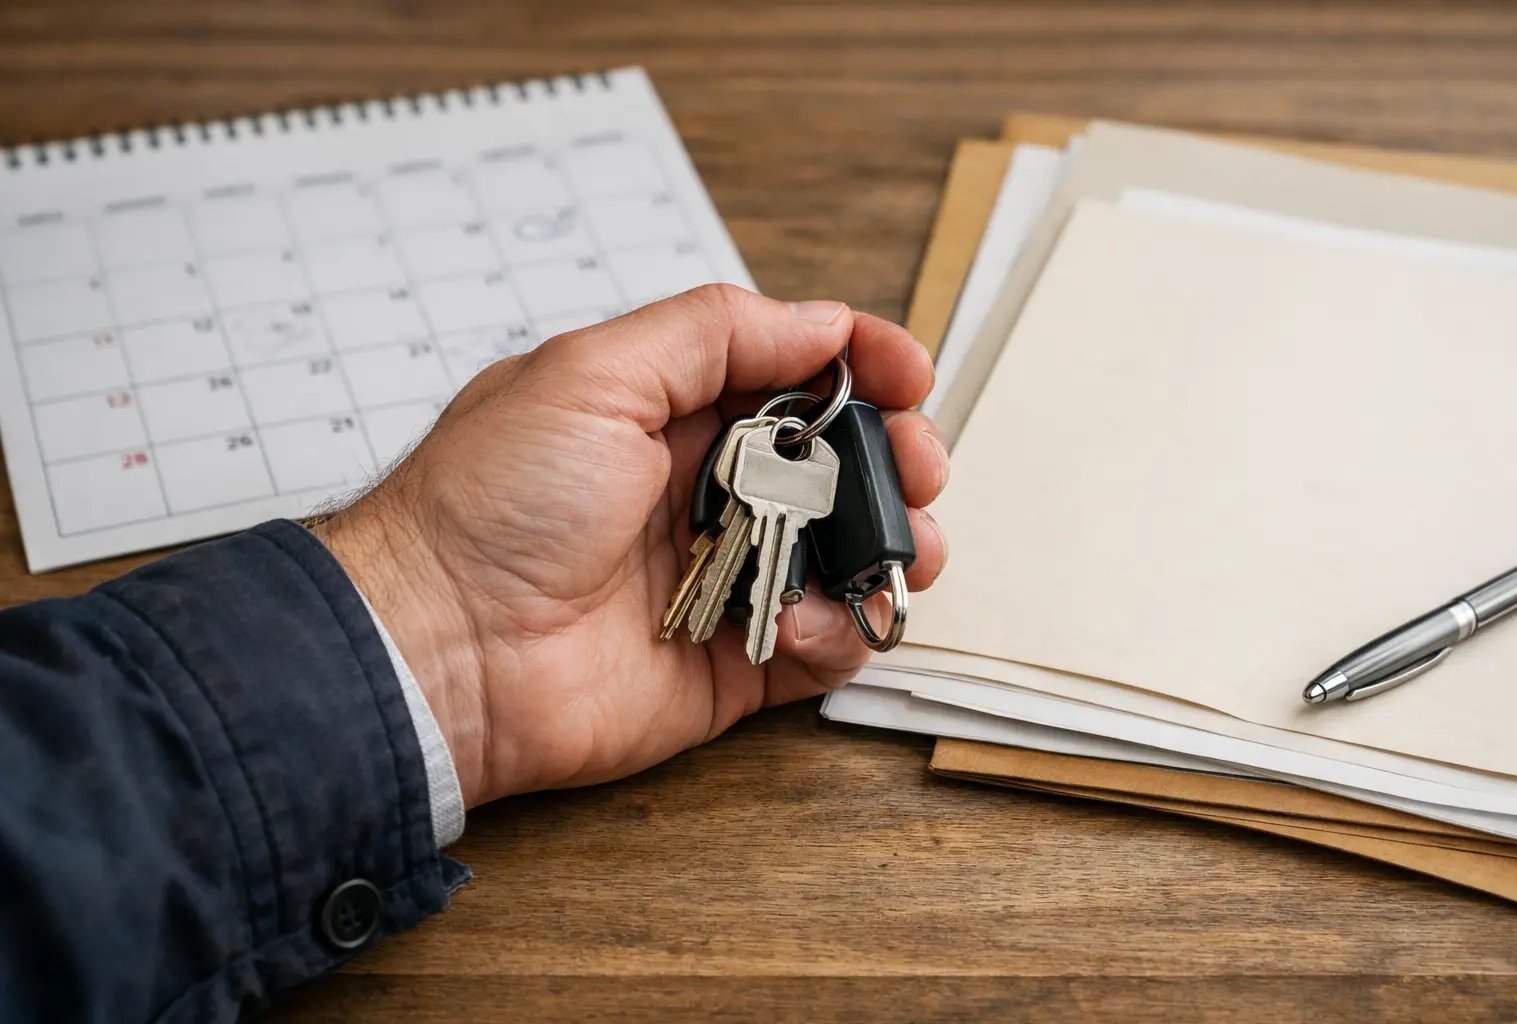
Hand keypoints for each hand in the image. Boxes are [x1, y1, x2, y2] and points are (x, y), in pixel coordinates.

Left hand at [314, 285, 947, 807]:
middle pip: (836, 464)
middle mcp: (704, 493)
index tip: (910, 374)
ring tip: (907, 547)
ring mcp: (724, 580)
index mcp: (670, 413)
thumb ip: (712, 334)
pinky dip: (839, 631)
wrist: (439, 648)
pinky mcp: (731, 664)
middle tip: (921, 466)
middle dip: (895, 458)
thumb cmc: (491, 503)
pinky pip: (819, 644)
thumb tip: (821, 323)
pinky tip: (812, 621)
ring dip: (891, 545)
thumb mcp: (593, 375)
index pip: (792, 374)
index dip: (861, 366)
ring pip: (844, 555)